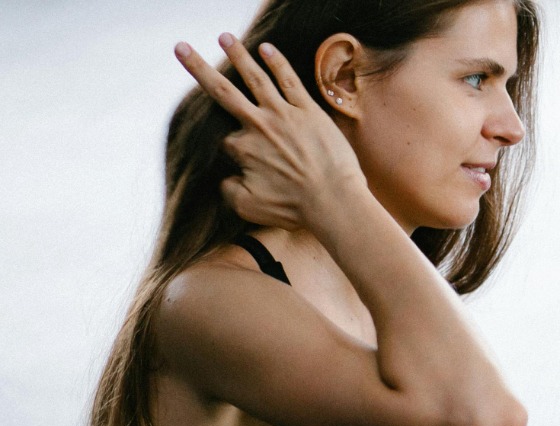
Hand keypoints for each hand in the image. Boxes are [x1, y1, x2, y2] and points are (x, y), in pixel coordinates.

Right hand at [175, 34, 367, 231]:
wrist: (334, 202)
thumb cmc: (294, 209)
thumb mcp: (249, 208)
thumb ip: (228, 191)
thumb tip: (223, 178)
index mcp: (242, 148)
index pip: (224, 138)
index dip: (229, 148)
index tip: (242, 161)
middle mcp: (258, 125)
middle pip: (221, 90)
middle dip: (198, 67)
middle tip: (181, 46)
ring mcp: (283, 114)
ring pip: (254, 78)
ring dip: (237, 55)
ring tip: (224, 37)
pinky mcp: (309, 111)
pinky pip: (290, 81)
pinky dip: (277, 63)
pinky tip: (266, 48)